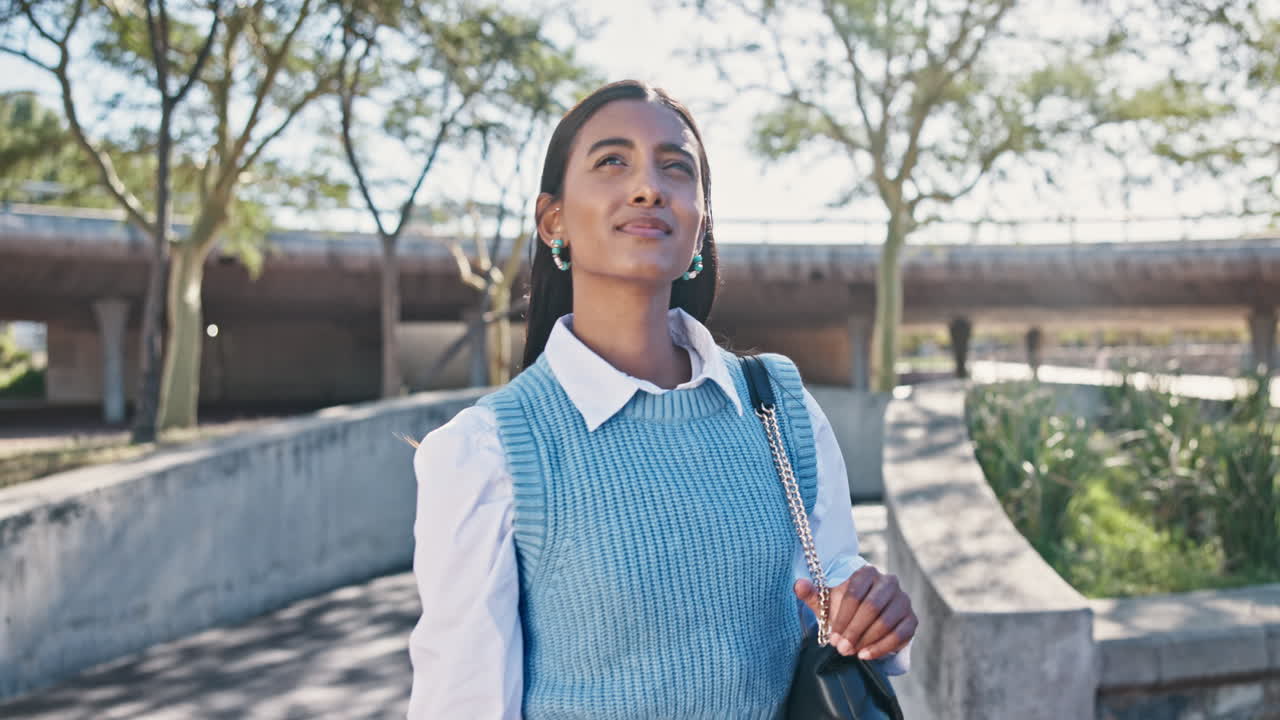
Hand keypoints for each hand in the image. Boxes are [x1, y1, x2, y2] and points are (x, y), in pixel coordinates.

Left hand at [794, 564, 915, 659]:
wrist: (867, 620)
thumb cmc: (843, 608)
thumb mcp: (826, 601)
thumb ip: (812, 593)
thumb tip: (798, 584)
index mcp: (867, 573)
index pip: (855, 594)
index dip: (842, 618)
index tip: (832, 637)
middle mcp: (889, 582)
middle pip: (871, 607)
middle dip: (854, 631)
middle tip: (841, 648)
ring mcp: (903, 600)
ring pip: (886, 621)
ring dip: (867, 640)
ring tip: (852, 652)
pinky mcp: (911, 619)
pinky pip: (901, 634)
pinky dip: (882, 647)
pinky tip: (866, 655)